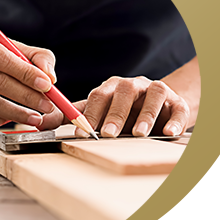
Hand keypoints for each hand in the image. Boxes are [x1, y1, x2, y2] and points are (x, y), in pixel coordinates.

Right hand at [0, 25, 56, 127]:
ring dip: (15, 113)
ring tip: (34, 117)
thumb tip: (50, 76)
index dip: (26, 73)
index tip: (47, 85)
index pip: (1, 58)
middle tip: (47, 106)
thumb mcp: (10, 45)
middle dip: (26, 96)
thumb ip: (36, 56)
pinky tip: (9, 119)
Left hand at [38, 76, 190, 136]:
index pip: (98, 96)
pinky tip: (168, 133)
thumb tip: (41, 120)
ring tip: (139, 133)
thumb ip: (75, 114)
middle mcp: (133, 86)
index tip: (80, 131)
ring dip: (145, 115)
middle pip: (124, 93)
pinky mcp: (177, 101)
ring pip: (153, 96)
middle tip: (108, 134)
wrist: (161, 103)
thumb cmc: (123, 109)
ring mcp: (156, 90)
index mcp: (111, 87)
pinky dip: (174, 120)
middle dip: (115, 114)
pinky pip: (178, 108)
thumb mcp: (99, 110)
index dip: (89, 113)